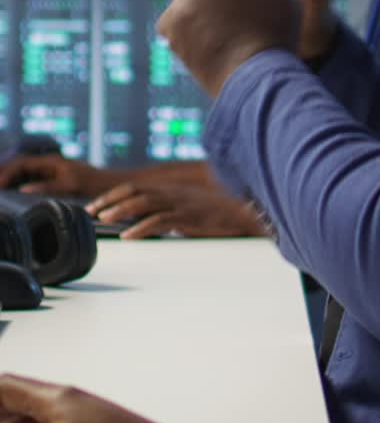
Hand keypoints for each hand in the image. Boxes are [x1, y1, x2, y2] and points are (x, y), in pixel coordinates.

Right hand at [0, 154, 105, 198]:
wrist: (108, 185)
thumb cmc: (92, 183)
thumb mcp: (70, 185)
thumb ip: (47, 186)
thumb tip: (24, 189)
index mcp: (51, 161)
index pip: (22, 163)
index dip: (8, 172)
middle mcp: (48, 164)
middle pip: (20, 166)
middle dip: (5, 173)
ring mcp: (49, 172)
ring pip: (24, 173)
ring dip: (11, 179)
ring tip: (0, 189)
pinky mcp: (52, 181)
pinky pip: (31, 181)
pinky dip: (19, 185)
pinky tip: (12, 193)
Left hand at [86, 182, 266, 239]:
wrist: (243, 213)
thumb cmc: (217, 214)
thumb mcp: (188, 208)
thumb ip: (168, 211)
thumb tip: (145, 224)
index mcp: (170, 189)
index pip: (135, 187)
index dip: (112, 195)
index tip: (95, 206)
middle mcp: (172, 192)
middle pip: (134, 191)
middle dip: (109, 200)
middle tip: (91, 212)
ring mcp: (180, 203)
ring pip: (143, 202)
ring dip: (120, 210)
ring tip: (104, 219)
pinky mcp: (188, 216)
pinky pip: (160, 220)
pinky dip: (141, 227)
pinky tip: (129, 235)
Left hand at [158, 0, 302, 97]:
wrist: (257, 76)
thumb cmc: (279, 38)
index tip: (252, 9)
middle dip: (222, 0)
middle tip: (237, 27)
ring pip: (193, 2)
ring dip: (203, 15)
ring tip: (223, 40)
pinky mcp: (169, 20)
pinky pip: (176, 23)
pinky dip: (187, 35)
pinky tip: (206, 47)